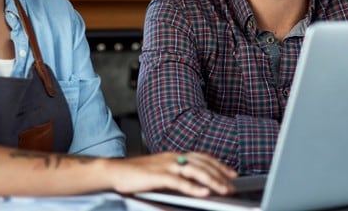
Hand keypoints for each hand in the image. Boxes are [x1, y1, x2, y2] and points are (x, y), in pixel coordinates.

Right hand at [106, 152, 236, 196]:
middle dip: (220, 175)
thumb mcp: (160, 170)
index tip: (232, 173)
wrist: (114, 171)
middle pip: (203, 164)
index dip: (219, 165)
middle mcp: (173, 157)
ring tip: (224, 190)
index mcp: (174, 155)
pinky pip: (179, 182)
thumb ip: (177, 174)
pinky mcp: (158, 176)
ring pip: (195, 171)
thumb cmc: (135, 173)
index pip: (202, 157)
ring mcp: (166, 165)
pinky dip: (193, 187)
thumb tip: (194, 183)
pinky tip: (203, 192)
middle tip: (233, 185)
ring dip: (212, 180)